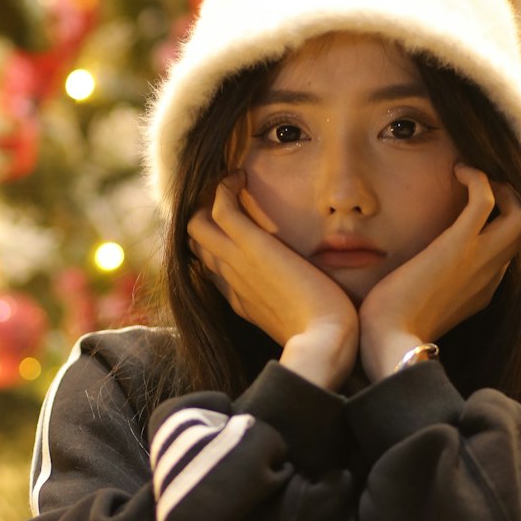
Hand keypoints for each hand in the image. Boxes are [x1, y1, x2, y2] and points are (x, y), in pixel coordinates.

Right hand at [188, 172, 358, 389]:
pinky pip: (220, 207)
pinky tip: (241, 177)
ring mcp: (236, 263)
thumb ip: (296, 305)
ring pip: (197, 224)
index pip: (211, 268)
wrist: (323, 343)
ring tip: (232, 182)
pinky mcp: (251, 247)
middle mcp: (231, 280)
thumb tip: (312, 297)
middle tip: (229, 197)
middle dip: (204, 218)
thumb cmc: (324, 336)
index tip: (233, 227)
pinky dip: (224, 187)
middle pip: (196, 244)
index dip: (215, 244)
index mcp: (241, 300)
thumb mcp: (302, 321)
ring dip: (210, 198)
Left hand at [357, 166, 520, 381]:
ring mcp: (479, 260)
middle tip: (481, 187)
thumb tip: (410, 276)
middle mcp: (490, 275)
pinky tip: (458, 172)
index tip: (476, 208)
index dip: (500, 224)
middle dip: (512, 201)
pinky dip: (478, 178)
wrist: (388, 341)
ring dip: (503, 188)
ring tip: (471, 177)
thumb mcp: (419, 307)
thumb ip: (428, 289)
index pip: (509, 251)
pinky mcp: (460, 245)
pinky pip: (486, 200)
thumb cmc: (392, 328)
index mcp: (483, 291)